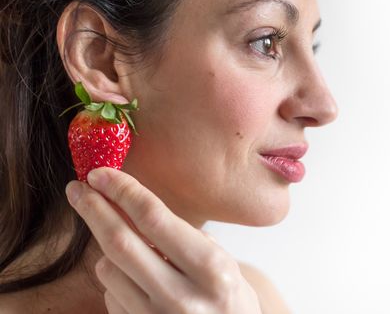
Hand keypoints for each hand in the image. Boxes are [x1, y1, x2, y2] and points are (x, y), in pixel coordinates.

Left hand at [65, 167, 261, 313]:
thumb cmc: (229, 297)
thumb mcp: (222, 261)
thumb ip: (182, 237)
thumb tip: (129, 204)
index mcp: (211, 269)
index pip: (155, 218)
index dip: (123, 190)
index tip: (101, 174)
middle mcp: (182, 297)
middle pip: (121, 241)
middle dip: (93, 208)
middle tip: (77, 188)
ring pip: (108, 269)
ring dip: (110, 250)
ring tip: (136, 252)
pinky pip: (110, 295)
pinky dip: (116, 280)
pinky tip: (140, 283)